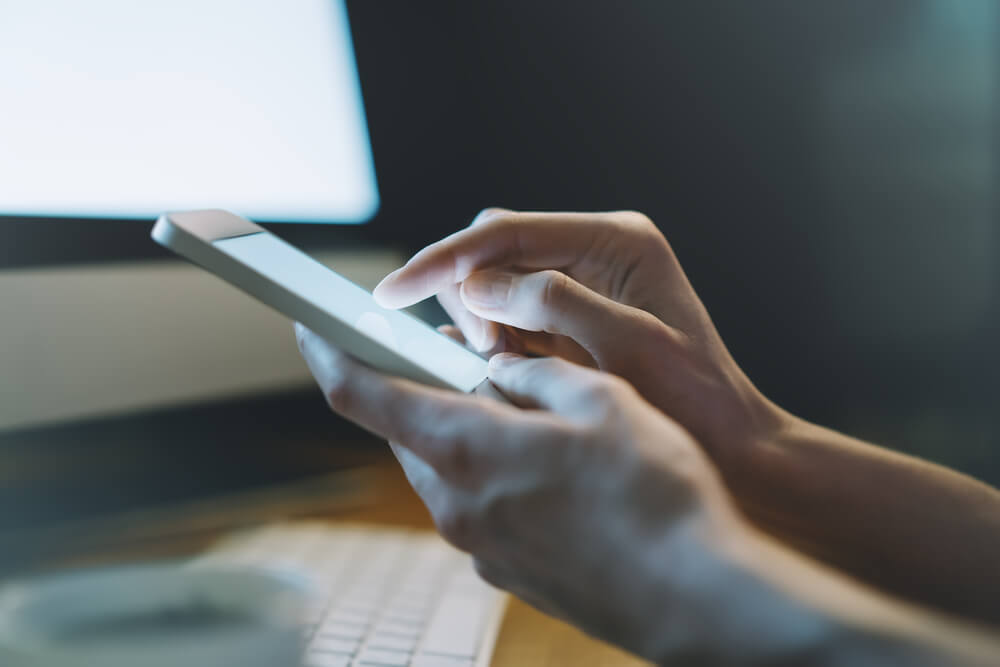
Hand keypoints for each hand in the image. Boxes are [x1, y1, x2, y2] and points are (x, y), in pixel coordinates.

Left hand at [295, 323, 744, 659]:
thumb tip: (498, 367)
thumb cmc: (654, 495)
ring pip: (444, 466)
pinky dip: (490, 470)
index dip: (329, 353)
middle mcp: (456, 504)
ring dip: (462, 429)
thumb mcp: (600, 400)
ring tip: (522, 407)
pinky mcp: (506, 568)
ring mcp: (480, 543)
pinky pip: (477, 503)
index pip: (362, 394)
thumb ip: (534, 375)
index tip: (311, 327)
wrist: (695, 595)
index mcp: (466, 449)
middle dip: (422, 386)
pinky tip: (547, 463)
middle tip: (462, 355)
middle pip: (407, 429)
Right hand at [373, 208, 779, 473]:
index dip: (445, 260)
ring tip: (505, 367)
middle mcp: (593, 253)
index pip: (507, 232)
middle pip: (493, 249)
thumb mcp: (629, 345)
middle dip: (467, 296)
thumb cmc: (693, 397)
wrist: (729, 446)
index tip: (393, 293)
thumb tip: (478, 283)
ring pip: (493, 282)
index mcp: (616, 241)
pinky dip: (491, 341)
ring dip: (479, 322)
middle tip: (489, 354)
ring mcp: (579, 286)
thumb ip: (554, 302)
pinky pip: (506, 315)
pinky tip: (498, 369)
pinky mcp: (567, 320)